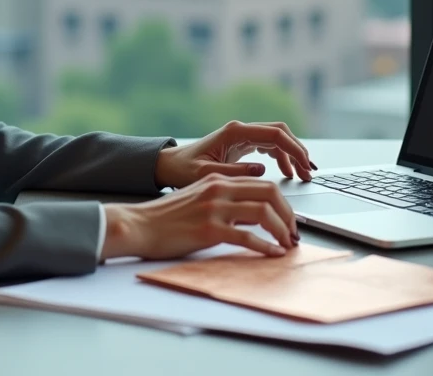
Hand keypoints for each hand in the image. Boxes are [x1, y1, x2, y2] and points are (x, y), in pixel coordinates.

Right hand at [101, 174, 298, 259]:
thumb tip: (253, 215)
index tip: (288, 220)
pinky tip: (272, 254)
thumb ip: (224, 200)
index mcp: (217, 180)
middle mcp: (218, 189)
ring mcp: (214, 209)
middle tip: (293, 232)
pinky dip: (265, 247)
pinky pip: (247, 238)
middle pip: (270, 194)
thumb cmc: (166, 217)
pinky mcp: (209, 230)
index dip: (283, 203)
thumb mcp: (198, 197)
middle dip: (288, 215)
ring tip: (287, 244)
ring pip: (263, 213)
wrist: (139, 225)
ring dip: (281, 230)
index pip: (263, 184)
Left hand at [154, 120, 316, 188]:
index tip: (305, 165)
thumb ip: (234, 172)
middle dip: (297, 150)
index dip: (293, 148)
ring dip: (291, 155)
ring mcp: (242, 136)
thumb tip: (261, 170)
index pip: (274, 133)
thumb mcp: (207, 175)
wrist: (169, 166)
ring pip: (277, 139)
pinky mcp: (241, 144)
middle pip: (280, 133)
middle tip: (308, 172)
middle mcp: (241, 130)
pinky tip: (287, 172)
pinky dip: (281, 157)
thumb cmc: (184, 170)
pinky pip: (269, 146)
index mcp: (235, 132)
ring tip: (302, 175)